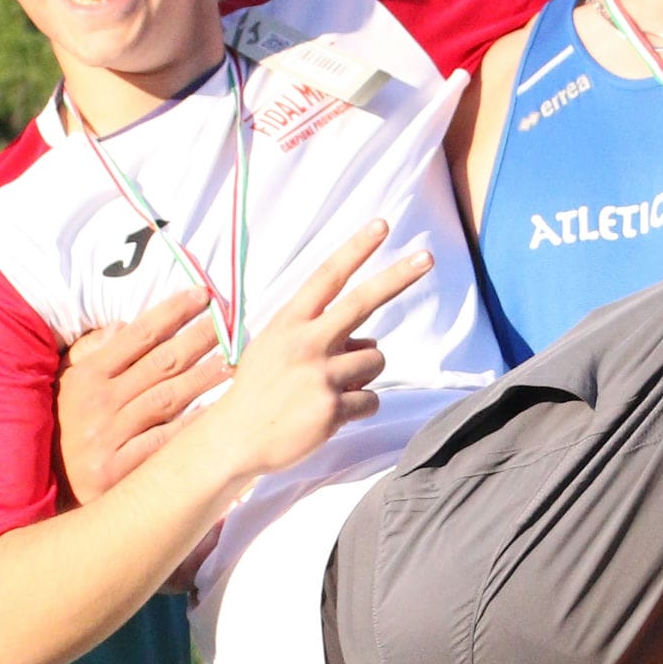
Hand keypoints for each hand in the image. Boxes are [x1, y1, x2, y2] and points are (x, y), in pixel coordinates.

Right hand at [59, 285, 225, 503]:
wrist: (50, 488)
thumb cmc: (65, 429)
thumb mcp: (67, 384)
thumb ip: (91, 352)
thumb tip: (122, 325)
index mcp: (87, 376)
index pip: (138, 335)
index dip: (173, 312)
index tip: (202, 295)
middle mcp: (99, 403)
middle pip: (161, 363)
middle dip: (199, 338)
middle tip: (229, 320)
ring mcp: (110, 437)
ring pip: (169, 398)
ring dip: (205, 376)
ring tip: (234, 359)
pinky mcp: (120, 470)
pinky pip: (165, 442)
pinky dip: (192, 425)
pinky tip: (219, 411)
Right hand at [195, 222, 430, 481]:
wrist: (234, 438)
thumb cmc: (258, 391)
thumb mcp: (273, 347)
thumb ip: (316, 336)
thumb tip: (368, 343)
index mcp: (289, 322)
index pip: (328, 277)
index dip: (355, 249)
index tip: (381, 225)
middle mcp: (306, 342)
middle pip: (363, 302)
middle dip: (398, 276)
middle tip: (428, 258)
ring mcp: (320, 374)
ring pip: (375, 360)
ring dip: (363, 374)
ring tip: (330, 389)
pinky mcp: (332, 408)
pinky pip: (371, 399)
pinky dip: (359, 407)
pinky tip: (331, 414)